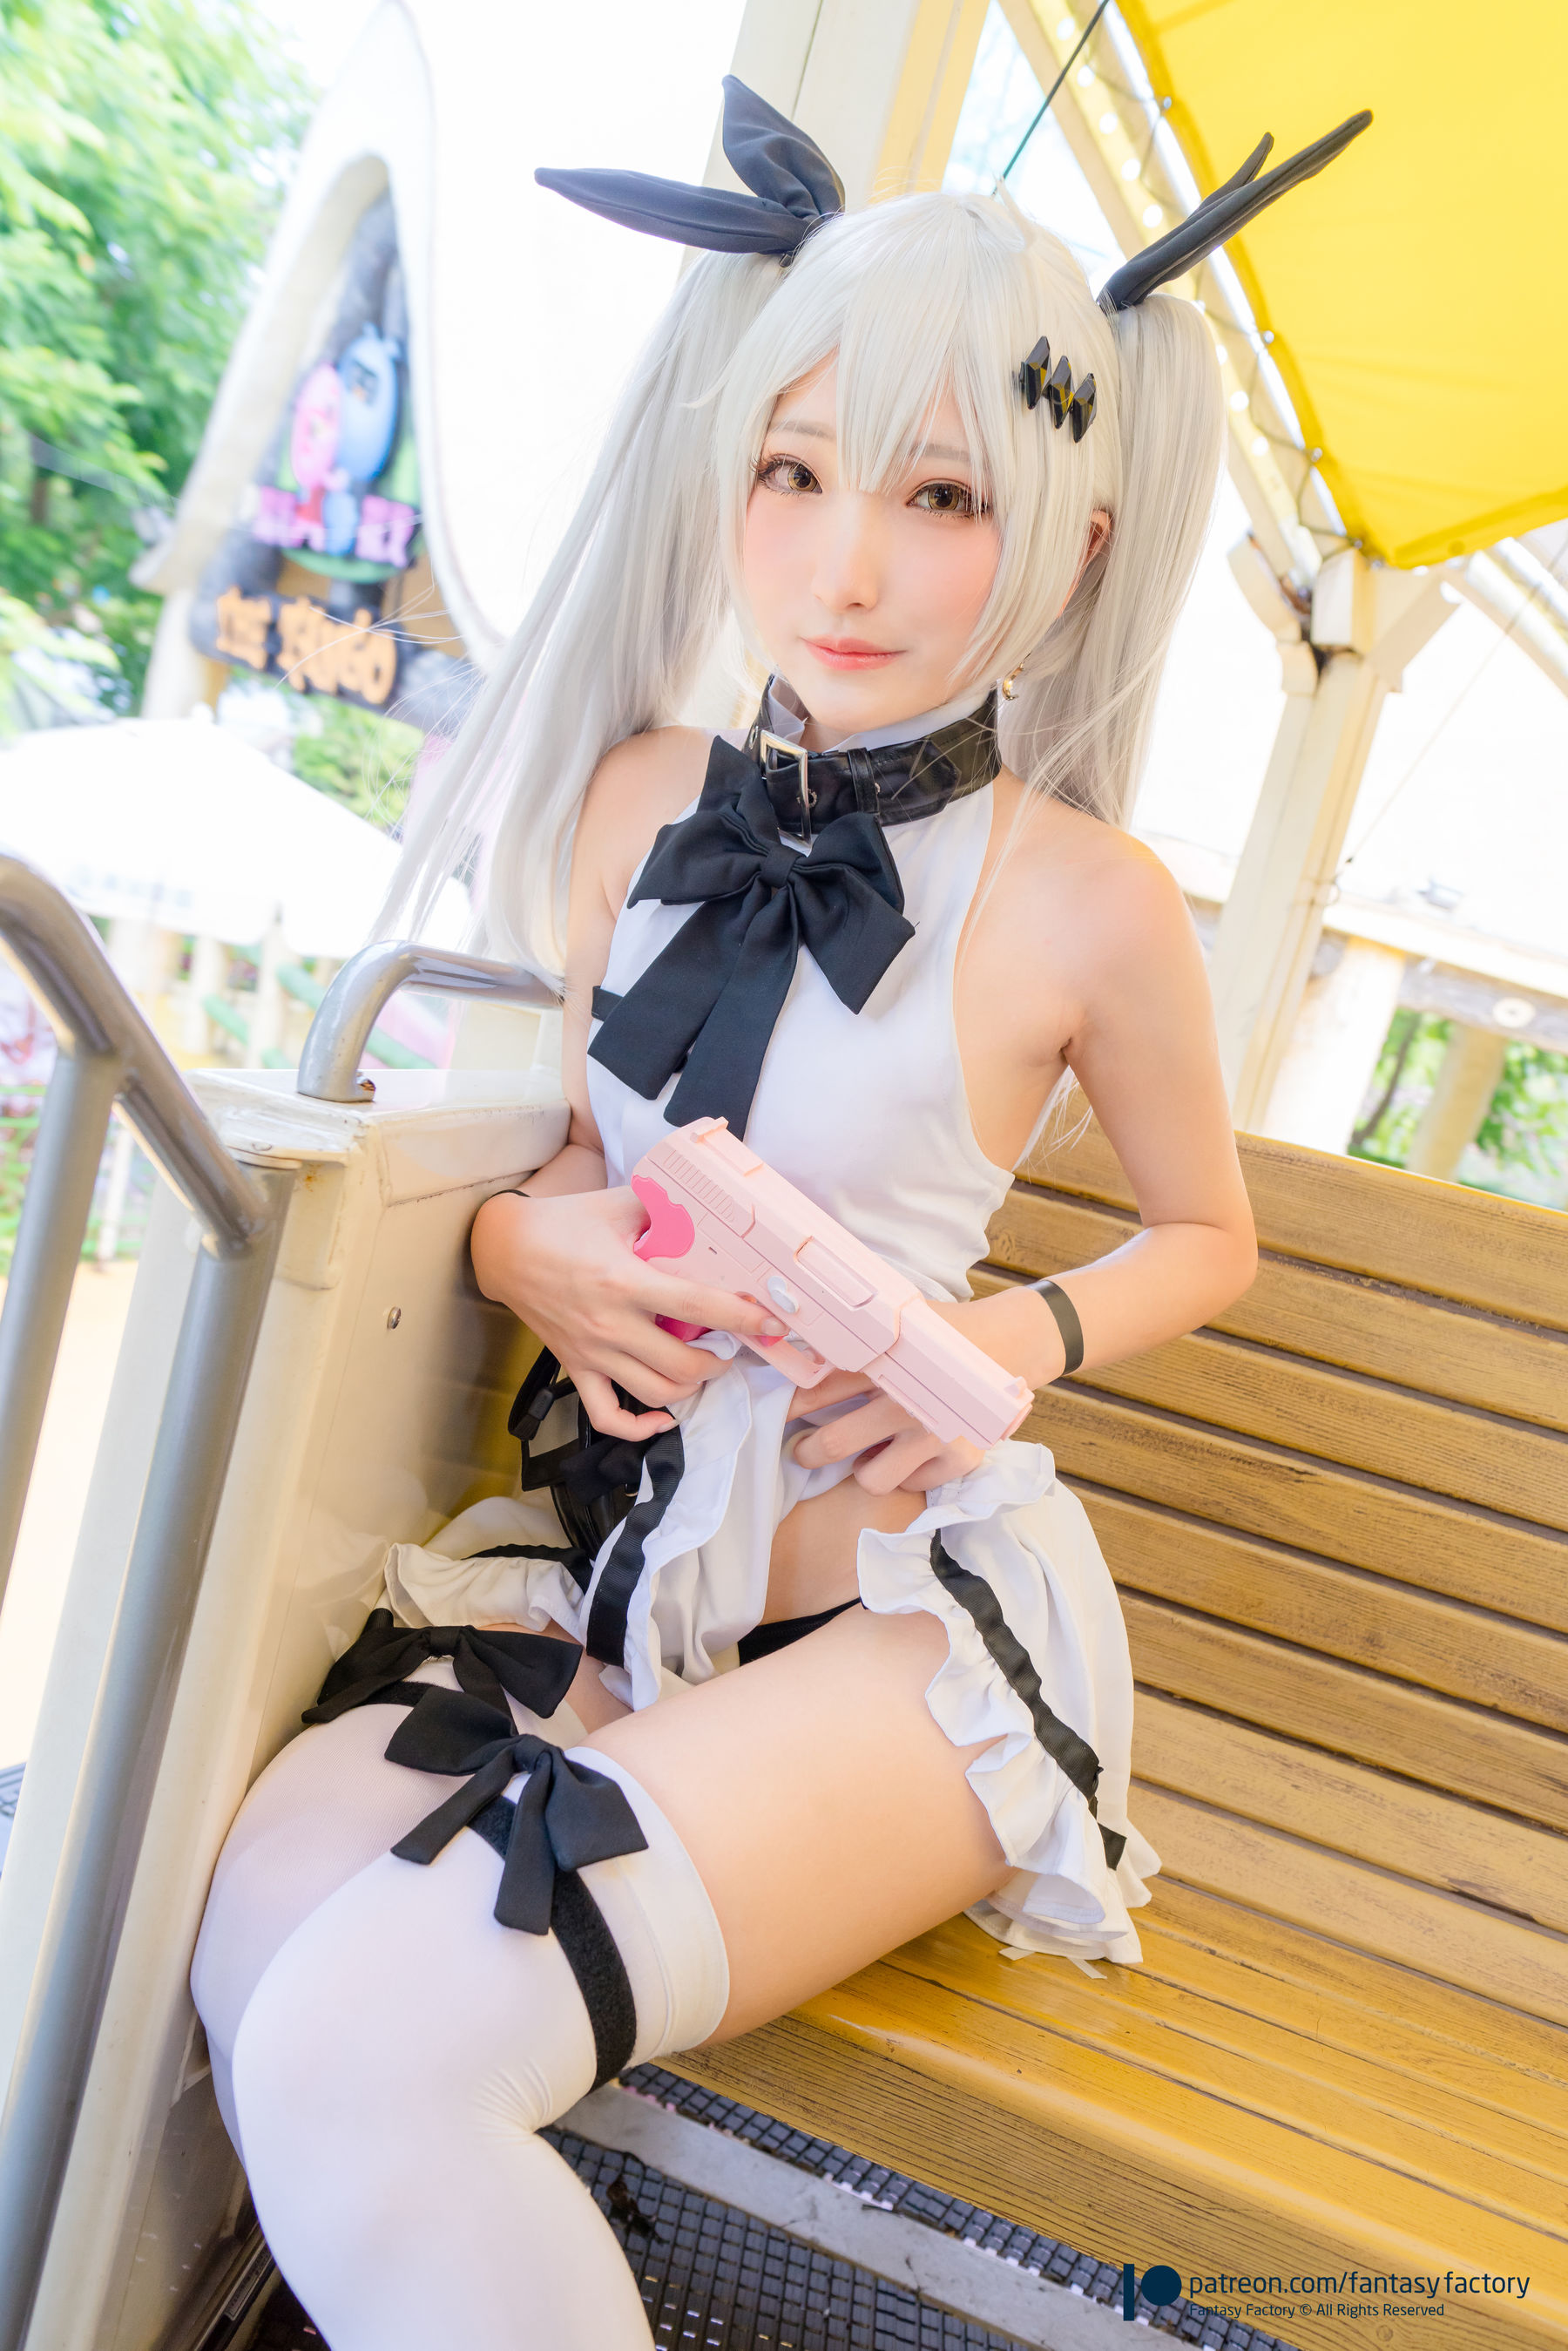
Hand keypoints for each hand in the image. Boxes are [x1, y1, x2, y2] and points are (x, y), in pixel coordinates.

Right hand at [471, 1186, 783, 1440]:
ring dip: (690, 1386)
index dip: (740, 1317)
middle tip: (734, 1345)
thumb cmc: (564, 1223)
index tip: (770, 1321)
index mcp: (624, 1281)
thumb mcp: (618, 1204)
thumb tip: (709, 1206)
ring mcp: (591, 1352)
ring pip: (654, 1392)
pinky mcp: (575, 1367)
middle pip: (682, 1363)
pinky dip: (638, 1427)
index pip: (696, 1306)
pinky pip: (606, 1416)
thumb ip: (664, 1205)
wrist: (504, 1249)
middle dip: (720, 1361)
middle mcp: (610, 1324)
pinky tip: (662, 1417)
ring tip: (705, 1368)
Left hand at [789, 1292, 1050, 1495]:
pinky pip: (910, 1484)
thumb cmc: (945, 1331)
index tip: (779, 1413)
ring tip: (865, 1454)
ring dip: (861, 1468)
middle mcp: (905, 1402)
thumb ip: (858, 1336)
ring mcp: (933, 1435)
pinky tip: (908, 1454)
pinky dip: (904, 1473)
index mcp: (884, 1365)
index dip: (791, 1406)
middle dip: (808, 1451)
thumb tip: (800, 1337)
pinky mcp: (958, 1459)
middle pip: (834, 1443)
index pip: (819, 1390)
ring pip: (870, 1477)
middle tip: (803, 1451)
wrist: (1010, 1342)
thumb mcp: (900, 1321)